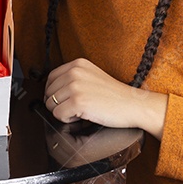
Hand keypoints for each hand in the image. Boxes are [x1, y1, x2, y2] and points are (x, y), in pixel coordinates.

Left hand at [45, 58, 167, 138]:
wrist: (133, 104)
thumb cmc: (115, 95)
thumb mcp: (92, 76)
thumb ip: (73, 77)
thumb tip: (52, 90)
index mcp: (77, 64)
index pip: (50, 78)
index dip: (54, 92)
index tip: (63, 100)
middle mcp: (74, 72)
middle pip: (49, 92)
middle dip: (59, 103)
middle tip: (76, 107)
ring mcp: (75, 86)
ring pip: (51, 104)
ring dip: (64, 111)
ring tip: (81, 110)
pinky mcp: (77, 101)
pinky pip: (58, 115)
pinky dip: (68, 119)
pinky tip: (83, 115)